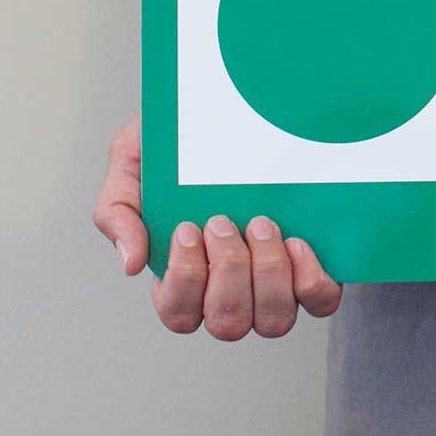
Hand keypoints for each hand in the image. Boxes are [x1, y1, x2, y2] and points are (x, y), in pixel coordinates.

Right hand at [91, 117, 341, 337]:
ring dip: (267, 274)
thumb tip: (131, 265)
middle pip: (228, 323)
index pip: (179, 313)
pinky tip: (298, 243)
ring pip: (273, 320)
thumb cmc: (177, 145)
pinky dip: (309, 279)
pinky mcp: (312, 271)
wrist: (231, 112)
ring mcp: (273, 287)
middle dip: (228, 271)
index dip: (185, 279)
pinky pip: (319, 301)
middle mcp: (229, 293)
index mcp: (183, 278)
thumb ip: (116, 211)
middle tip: (223, 221)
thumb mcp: (131, 163)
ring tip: (262, 225)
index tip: (188, 228)